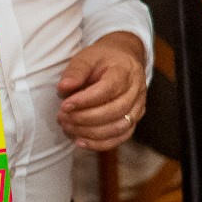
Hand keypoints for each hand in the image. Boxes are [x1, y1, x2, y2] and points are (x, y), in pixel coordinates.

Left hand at [56, 32, 145, 151]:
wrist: (124, 60)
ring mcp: (139, 106)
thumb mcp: (86, 57)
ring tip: (68, 127)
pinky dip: (101, 144)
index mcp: (125, 70)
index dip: (85, 101)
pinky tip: (81, 142)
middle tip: (62, 117)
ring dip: (91, 132)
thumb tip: (64, 87)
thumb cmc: (102, 60)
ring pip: (120, 127)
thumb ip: (75, 71)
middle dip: (85, 118)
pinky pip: (122, 137)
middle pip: (115, 110)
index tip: (64, 105)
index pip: (109, 89)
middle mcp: (137, 89)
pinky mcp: (134, 119)